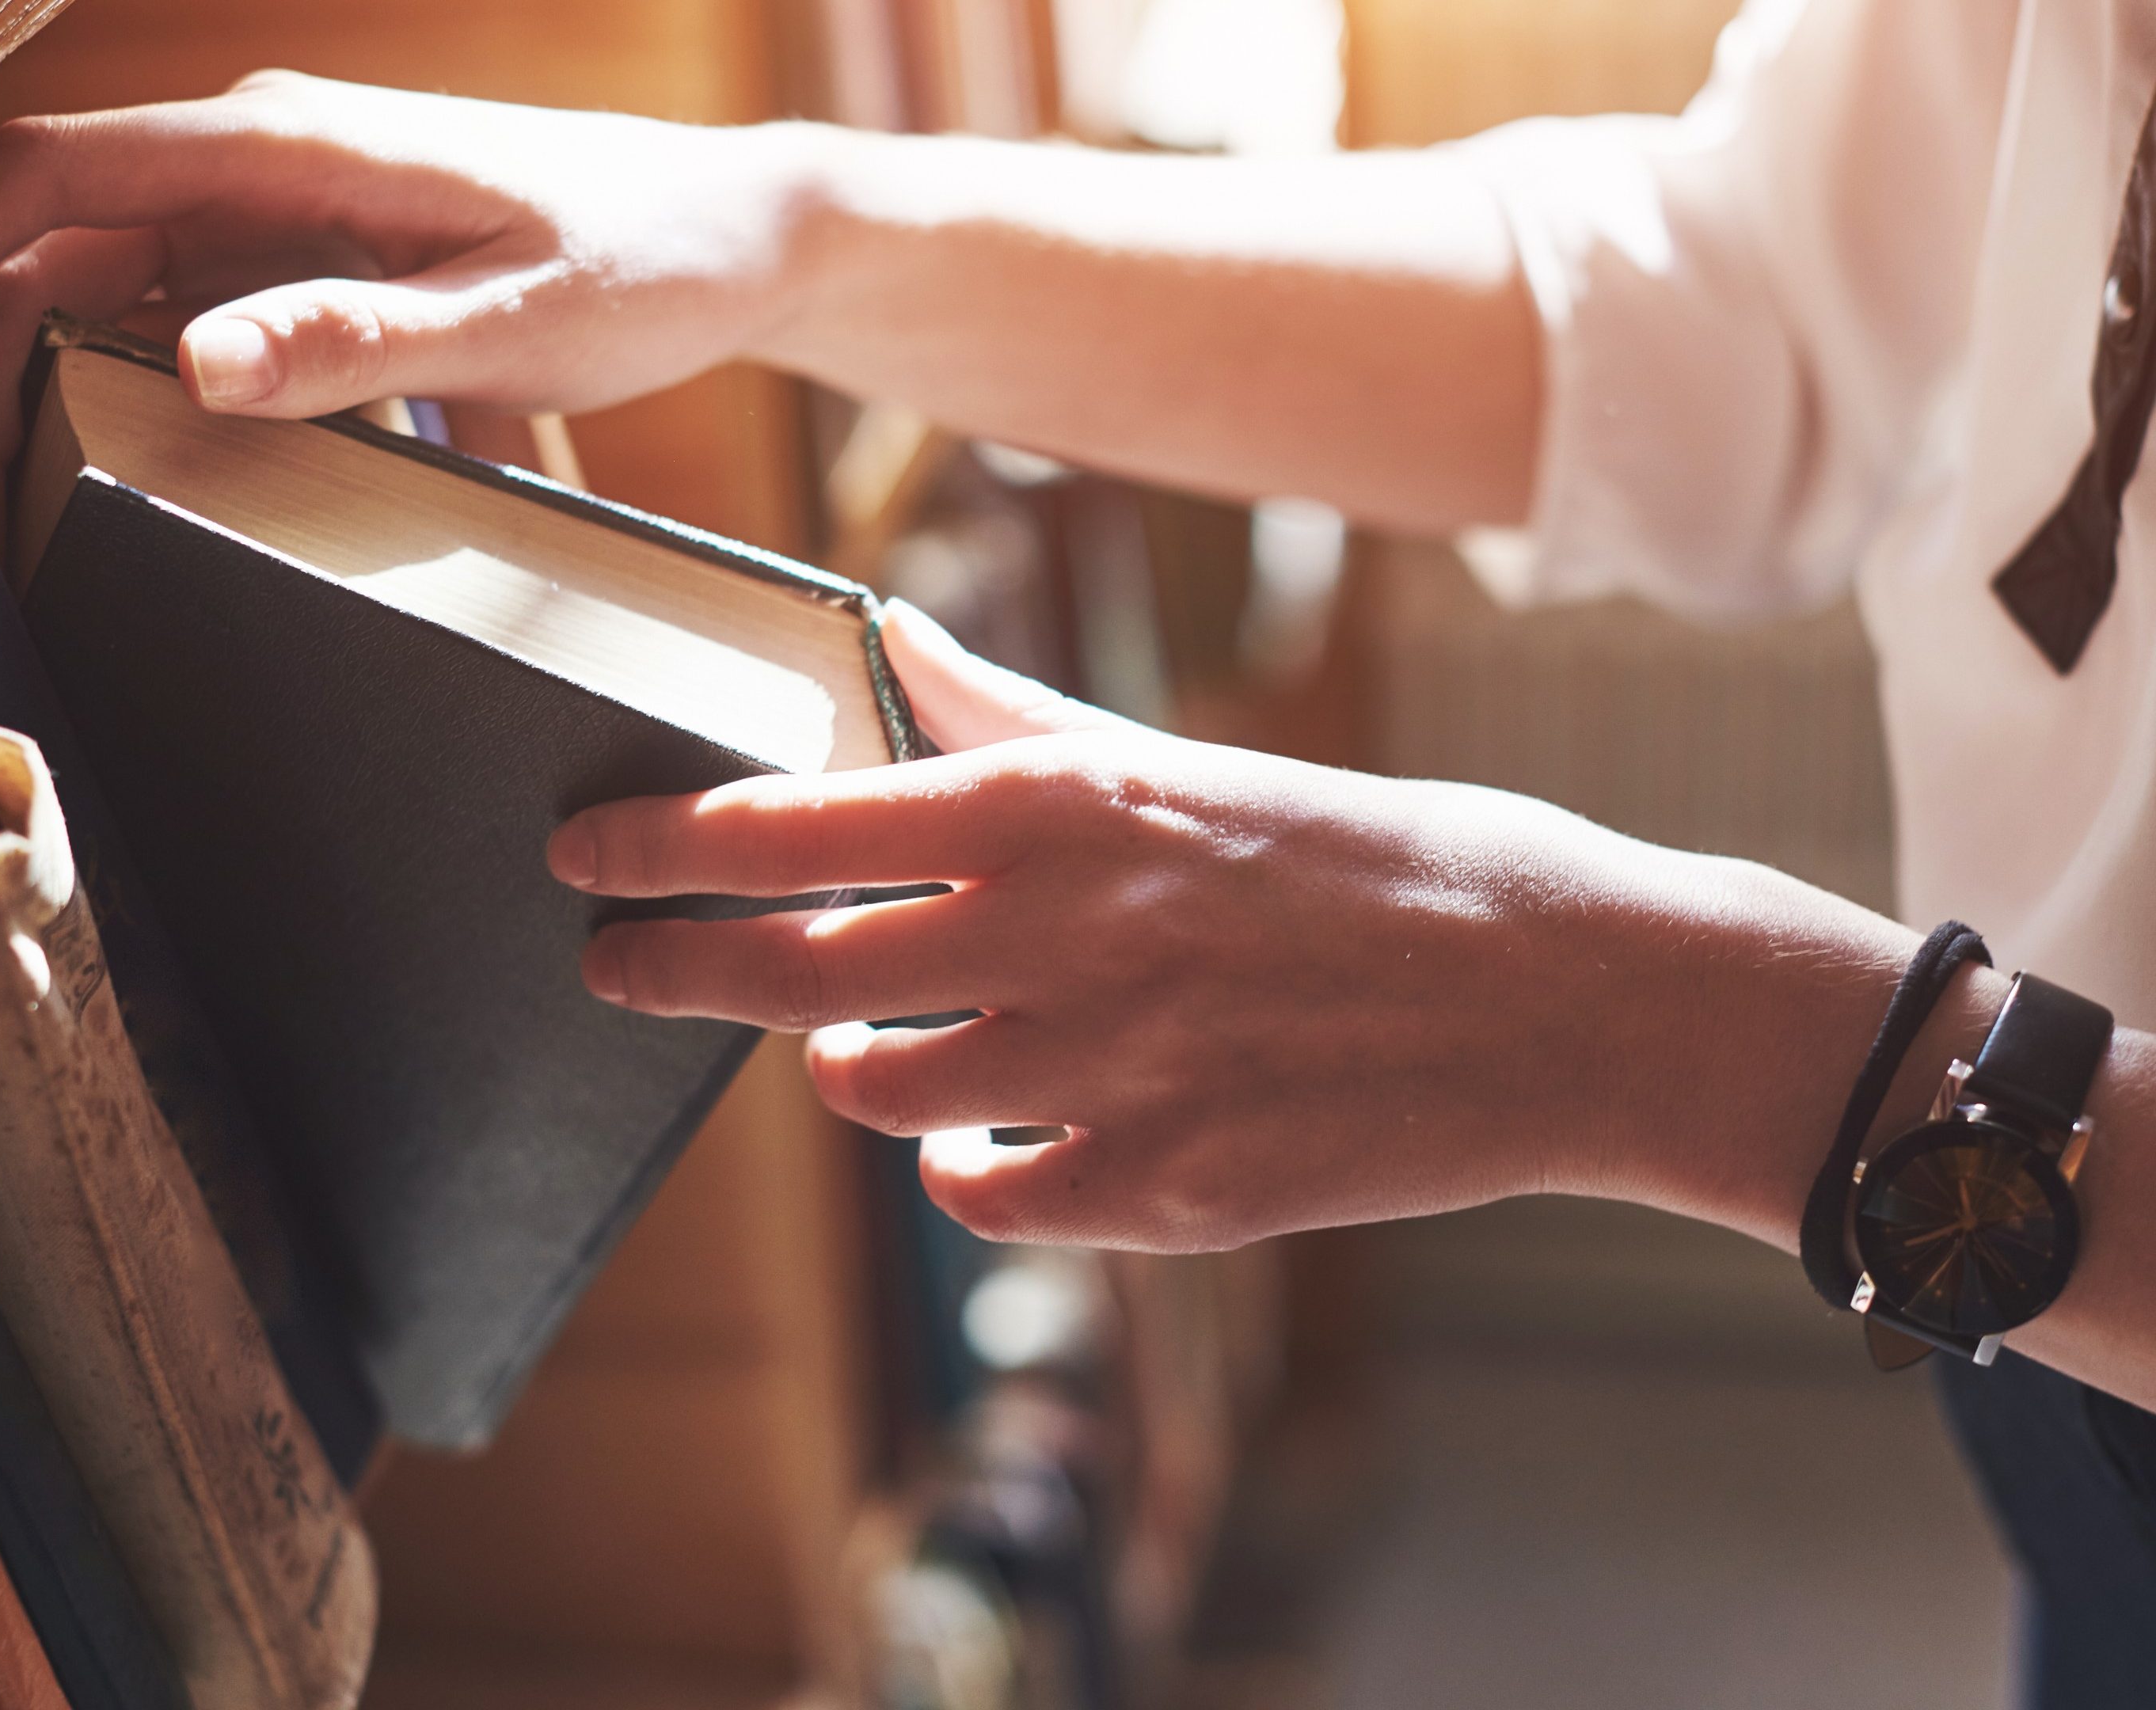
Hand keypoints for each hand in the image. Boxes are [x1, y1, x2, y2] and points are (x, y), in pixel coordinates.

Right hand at [0, 72, 821, 533]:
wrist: (733, 236)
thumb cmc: (641, 263)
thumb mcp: (508, 317)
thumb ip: (352, 340)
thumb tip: (187, 362)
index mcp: (289, 147)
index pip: (57, 178)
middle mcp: (265, 161)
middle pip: (58, 249)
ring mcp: (285, 209)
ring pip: (107, 288)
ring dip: (38, 390)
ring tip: (1, 512)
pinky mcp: (314, 260)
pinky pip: (184, 315)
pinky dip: (126, 388)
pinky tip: (106, 473)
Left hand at [550, 606, 1913, 1251]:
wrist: (1569, 998)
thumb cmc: (1377, 861)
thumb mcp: (1187, 764)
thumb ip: (1013, 721)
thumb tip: (884, 646)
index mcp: (1060, 808)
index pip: (786, 825)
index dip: (656, 848)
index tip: (586, 856)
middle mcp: (1058, 937)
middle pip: (786, 972)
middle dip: (668, 970)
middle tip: (615, 966)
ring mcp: (1104, 1076)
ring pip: (872, 1091)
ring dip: (851, 1065)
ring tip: (880, 1040)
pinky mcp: (1159, 1196)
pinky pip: (979, 1192)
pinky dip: (972, 1162)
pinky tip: (1013, 1127)